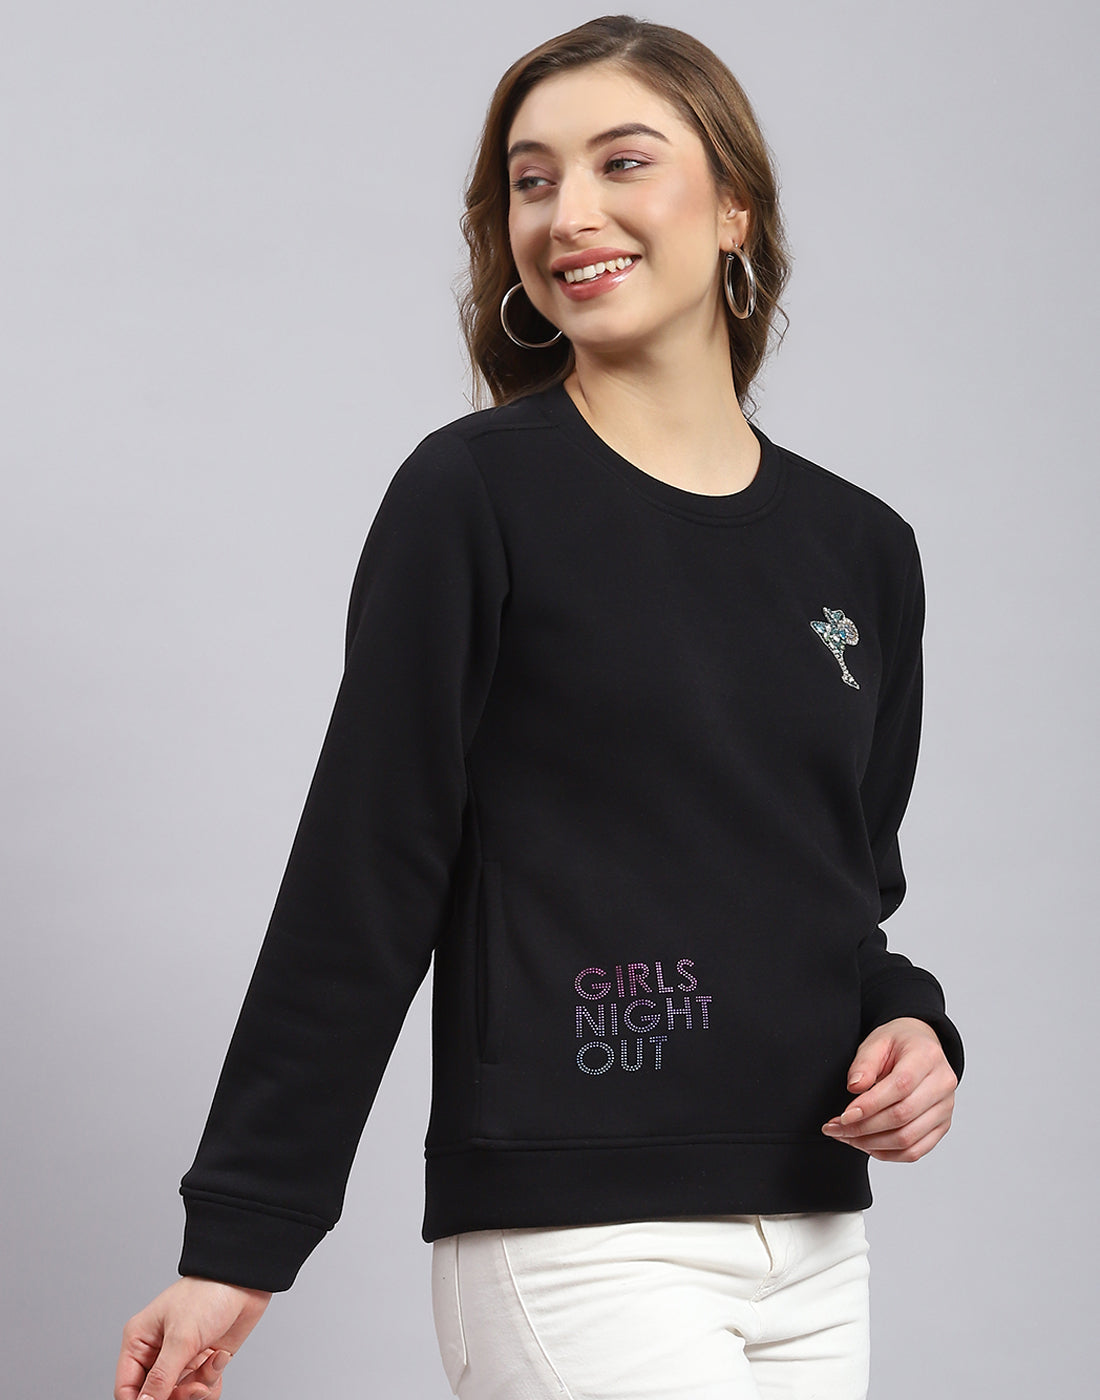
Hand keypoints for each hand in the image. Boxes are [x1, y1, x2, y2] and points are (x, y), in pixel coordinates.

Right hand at [115, 1275, 271, 1399]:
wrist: (246, 1281)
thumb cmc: (209, 1293)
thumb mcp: (182, 1337)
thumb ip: (161, 1377)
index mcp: (140, 1340)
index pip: (126, 1387)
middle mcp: (158, 1351)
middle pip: (155, 1396)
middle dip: (177, 1395)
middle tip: (194, 1387)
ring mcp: (181, 1357)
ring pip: (180, 1394)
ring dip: (198, 1387)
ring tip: (211, 1365)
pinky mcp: (202, 1361)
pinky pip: (201, 1388)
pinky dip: (212, 1380)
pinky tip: (220, 1357)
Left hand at [821, 1017, 957, 1162]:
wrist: (921, 1047)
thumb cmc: (898, 1044)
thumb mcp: (877, 1041)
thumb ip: (864, 1063)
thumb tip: (855, 1088)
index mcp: (927, 1056)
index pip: (900, 1087)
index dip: (870, 1105)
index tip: (844, 1115)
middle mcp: (943, 1084)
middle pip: (903, 1116)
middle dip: (864, 1128)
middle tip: (836, 1128)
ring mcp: (945, 1108)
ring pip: (908, 1139)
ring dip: (871, 1144)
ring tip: (846, 1137)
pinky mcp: (942, 1126)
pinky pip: (916, 1151)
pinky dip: (887, 1154)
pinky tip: (866, 1145)